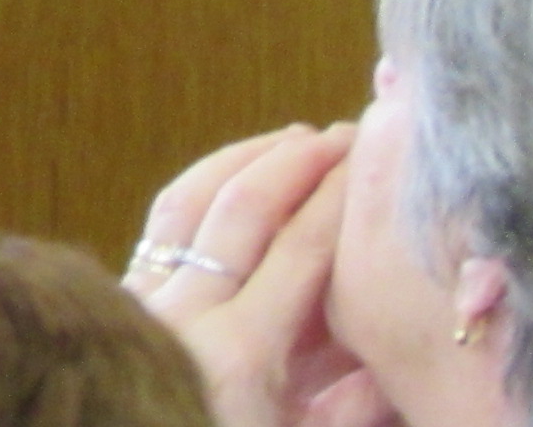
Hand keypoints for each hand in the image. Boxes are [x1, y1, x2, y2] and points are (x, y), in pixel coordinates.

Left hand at [130, 124, 389, 426]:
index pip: (301, 248)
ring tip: (296, 137)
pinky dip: (204, 181)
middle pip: (245, 207)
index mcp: (243, 352)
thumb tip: (406, 350)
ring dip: (248, 158)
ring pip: (193, 197)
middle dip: (301, 161)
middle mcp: (187, 310)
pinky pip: (165, 218)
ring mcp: (147, 293)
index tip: (376, 160)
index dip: (341, 197)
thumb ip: (358, 404)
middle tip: (347, 133)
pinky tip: (235, 170)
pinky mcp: (126, 292)